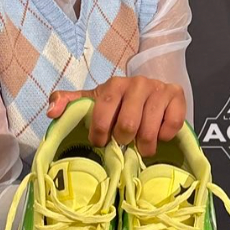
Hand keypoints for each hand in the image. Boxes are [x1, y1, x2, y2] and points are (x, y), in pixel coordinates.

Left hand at [47, 76, 185, 156]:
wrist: (151, 92)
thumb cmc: (118, 103)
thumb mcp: (93, 102)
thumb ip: (70, 104)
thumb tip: (51, 112)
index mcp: (114, 85)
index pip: (103, 112)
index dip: (99, 133)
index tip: (100, 142)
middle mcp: (137, 83)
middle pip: (128, 124)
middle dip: (123, 140)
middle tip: (124, 142)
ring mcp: (159, 88)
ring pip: (149, 129)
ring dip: (144, 144)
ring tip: (141, 146)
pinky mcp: (178, 96)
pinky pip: (172, 125)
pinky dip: (164, 136)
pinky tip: (159, 135)